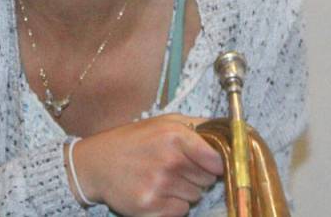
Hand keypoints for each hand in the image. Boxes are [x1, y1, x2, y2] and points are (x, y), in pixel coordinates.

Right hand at [69, 114, 223, 216]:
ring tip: (161, 178)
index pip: (217, 160)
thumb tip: (233, 129)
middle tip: (174, 167)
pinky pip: (181, 210)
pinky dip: (172, 205)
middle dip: (197, 175)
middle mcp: (168, 160)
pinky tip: (156, 192)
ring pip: (195, 196)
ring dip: (184, 190)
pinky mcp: (151, 206)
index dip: (215, 164)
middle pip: (208, 179)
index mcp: (174, 135)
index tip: (209, 163)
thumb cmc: (134, 141)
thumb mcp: (163, 122)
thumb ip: (197, 125)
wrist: (97, 163)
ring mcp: (159, 185)